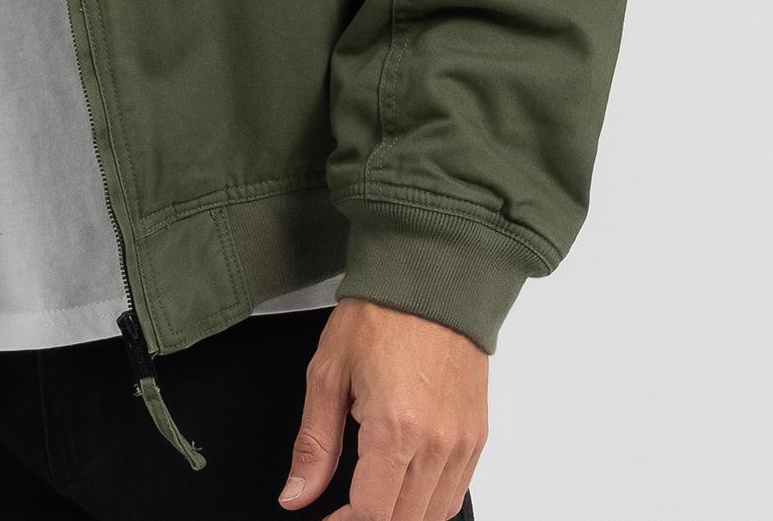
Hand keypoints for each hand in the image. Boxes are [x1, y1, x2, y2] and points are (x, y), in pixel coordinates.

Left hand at [278, 296, 486, 520]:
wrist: (432, 276)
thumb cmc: (380, 314)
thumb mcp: (328, 372)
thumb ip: (313, 444)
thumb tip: (296, 493)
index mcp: (396, 430)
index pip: (372, 515)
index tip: (328, 518)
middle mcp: (437, 445)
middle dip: (369, 520)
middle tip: (343, 508)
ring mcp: (462, 444)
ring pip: (433, 515)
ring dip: (400, 514)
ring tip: (370, 495)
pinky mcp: (477, 436)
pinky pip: (455, 494)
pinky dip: (427, 503)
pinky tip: (403, 484)